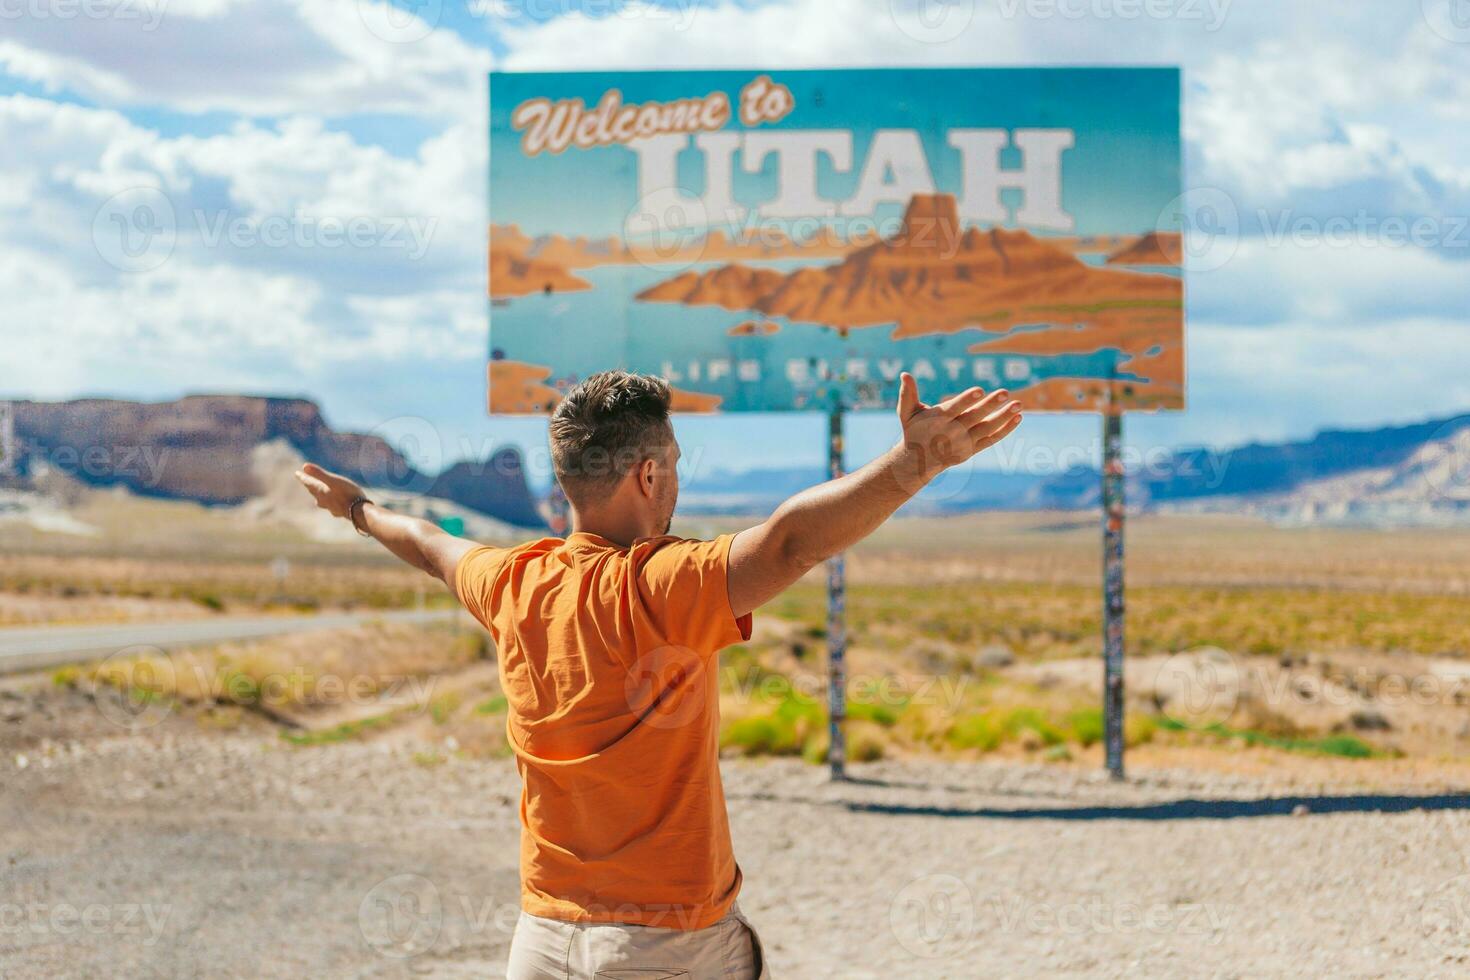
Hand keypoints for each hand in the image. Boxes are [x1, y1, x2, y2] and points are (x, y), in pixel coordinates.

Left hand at [293, 463, 365, 519]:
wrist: (359, 511)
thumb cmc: (346, 494)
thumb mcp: (333, 481)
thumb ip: (319, 474)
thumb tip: (304, 466)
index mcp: (321, 491)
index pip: (309, 483)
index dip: (303, 477)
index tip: (297, 473)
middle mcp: (324, 500)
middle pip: (314, 491)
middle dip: (310, 485)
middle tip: (305, 481)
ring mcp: (331, 507)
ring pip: (321, 500)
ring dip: (318, 495)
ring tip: (317, 493)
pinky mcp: (340, 511)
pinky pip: (331, 506)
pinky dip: (329, 502)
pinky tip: (333, 505)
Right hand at [894, 372, 1022, 481]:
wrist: (917, 461)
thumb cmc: (913, 430)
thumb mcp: (906, 413)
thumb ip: (908, 394)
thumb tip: (905, 374)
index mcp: (938, 420)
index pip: (955, 409)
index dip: (967, 400)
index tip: (980, 390)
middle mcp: (952, 433)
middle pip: (974, 418)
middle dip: (990, 406)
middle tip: (1005, 393)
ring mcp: (964, 443)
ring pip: (987, 429)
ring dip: (1004, 417)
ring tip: (1018, 404)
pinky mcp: (972, 451)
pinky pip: (992, 440)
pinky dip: (1005, 430)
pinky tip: (1017, 417)